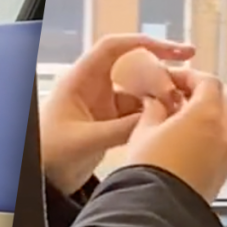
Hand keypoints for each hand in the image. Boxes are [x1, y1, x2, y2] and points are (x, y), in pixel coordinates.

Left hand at [40, 34, 194, 194]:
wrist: (40, 182)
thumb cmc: (49, 156)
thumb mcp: (87, 141)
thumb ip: (122, 129)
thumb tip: (157, 118)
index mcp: (79, 80)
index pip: (114, 48)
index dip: (145, 44)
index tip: (173, 51)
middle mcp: (91, 88)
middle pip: (131, 67)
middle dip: (159, 71)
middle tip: (186, 78)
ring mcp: (100, 105)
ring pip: (137, 92)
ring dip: (157, 98)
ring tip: (178, 109)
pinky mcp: (106, 123)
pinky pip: (135, 113)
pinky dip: (150, 117)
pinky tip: (165, 124)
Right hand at [126, 70, 226, 203]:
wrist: (159, 210)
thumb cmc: (151, 169)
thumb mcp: (144, 131)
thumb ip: (153, 110)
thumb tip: (155, 102)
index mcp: (207, 113)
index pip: (207, 82)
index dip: (189, 76)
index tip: (173, 79)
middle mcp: (225, 130)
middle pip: (221, 100)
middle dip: (200, 95)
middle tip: (177, 97)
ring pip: (226, 123)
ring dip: (209, 116)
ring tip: (185, 121)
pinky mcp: (225, 172)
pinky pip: (225, 144)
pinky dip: (212, 137)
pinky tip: (191, 143)